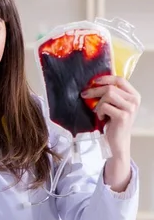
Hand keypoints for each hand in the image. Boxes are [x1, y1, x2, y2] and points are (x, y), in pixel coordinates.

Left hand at [81, 75, 139, 190]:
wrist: (117, 141)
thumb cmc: (113, 121)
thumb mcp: (114, 104)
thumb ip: (110, 93)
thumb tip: (93, 81)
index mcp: (134, 95)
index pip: (120, 79)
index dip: (105, 78)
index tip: (93, 81)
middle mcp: (134, 101)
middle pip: (110, 87)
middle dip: (94, 91)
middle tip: (84, 95)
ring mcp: (130, 109)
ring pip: (108, 95)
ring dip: (98, 103)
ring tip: (98, 111)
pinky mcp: (123, 116)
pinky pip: (105, 106)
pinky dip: (99, 111)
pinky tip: (101, 117)